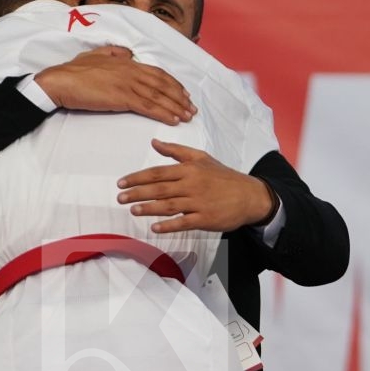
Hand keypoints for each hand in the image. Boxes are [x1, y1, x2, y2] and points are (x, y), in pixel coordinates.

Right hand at [33, 46, 195, 125]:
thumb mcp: (96, 55)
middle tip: (191, 108)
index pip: (156, 72)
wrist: (60, 81)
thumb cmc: (74, 71)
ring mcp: (127, 83)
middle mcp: (130, 70)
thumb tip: (127, 54)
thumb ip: (113, 53)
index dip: (172, 83)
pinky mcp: (122, 97)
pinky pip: (148, 106)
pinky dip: (163, 113)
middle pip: (162, 84)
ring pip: (158, 96)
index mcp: (126, 62)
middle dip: (179, 96)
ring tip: (187, 117)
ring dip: (176, 107)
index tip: (183, 93)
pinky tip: (173, 120)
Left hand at [116, 140, 277, 233]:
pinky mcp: (205, 219)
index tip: (122, 183)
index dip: (137, 177)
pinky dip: (168, 225)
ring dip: (148, 208)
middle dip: (137, 193)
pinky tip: (155, 227)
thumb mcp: (201, 158)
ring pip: (168, 206)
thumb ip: (176, 150)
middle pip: (159, 189)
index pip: (157, 172)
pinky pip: (183, 223)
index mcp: (189, 169)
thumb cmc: (223, 176)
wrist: (249, 195)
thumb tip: (155, 142)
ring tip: (133, 210)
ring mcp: (198, 203)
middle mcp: (191, 185)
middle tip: (120, 198)